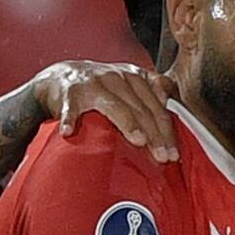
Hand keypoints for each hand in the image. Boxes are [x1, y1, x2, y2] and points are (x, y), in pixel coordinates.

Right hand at [31, 60, 178, 161]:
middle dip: (155, 135)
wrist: (59, 76)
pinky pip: (69, 109)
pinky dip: (69, 119)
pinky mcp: (68, 95)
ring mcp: (92, 85)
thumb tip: (171, 98)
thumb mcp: (128, 81)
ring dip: (128, 124)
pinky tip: (69, 132)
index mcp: (133, 77)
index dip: (167, 130)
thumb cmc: (100, 86)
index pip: (155, 106)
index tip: (174, 153)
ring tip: (138, 141)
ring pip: (115, 107)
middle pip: (140, 109)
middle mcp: (115, 78)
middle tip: (163, 157)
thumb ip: (150, 89)